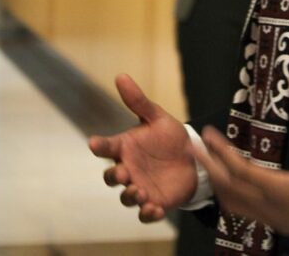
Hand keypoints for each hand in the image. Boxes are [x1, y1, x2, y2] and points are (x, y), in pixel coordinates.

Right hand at [88, 74, 197, 221]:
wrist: (194, 158)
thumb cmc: (169, 136)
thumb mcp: (156, 117)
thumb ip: (138, 101)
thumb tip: (121, 75)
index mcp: (125, 147)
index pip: (106, 147)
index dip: (99, 146)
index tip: (93, 143)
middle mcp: (129, 168)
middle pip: (111, 177)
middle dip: (113, 176)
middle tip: (123, 173)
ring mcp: (140, 187)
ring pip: (126, 197)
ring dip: (130, 196)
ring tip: (140, 191)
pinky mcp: (155, 202)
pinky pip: (145, 213)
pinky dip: (148, 214)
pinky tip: (155, 209)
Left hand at [196, 121, 288, 241]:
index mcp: (285, 193)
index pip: (243, 172)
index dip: (223, 154)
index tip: (209, 136)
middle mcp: (275, 209)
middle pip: (231, 189)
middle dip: (209, 166)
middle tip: (192, 146)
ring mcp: (276, 219)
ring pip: (235, 204)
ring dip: (217, 182)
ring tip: (204, 162)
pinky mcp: (280, 223)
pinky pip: (245, 211)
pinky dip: (230, 195)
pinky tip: (229, 183)